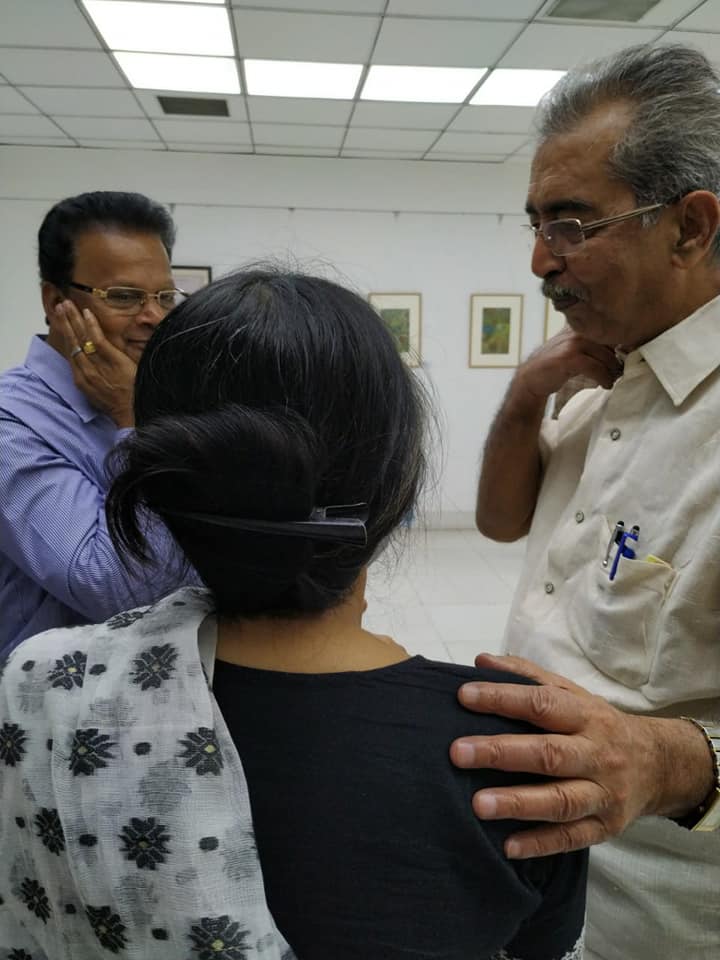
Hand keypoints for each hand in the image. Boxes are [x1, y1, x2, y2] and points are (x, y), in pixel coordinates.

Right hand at [57, 300, 135, 427]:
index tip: (61, 321)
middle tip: (60, 306)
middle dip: (64, 322)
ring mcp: (98, 365)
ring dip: (73, 318)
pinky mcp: (112, 360)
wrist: (132, 413)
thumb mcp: (98, 394)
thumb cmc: (119, 405)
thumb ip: (93, 379)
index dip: (64, 334)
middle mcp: (85, 370)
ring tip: (67, 304)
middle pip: (72, 341)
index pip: (70, 351)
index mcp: (81, 379)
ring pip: (81, 338)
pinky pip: (98, 340)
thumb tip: (92, 367)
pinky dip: (91, 325)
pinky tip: (87, 313)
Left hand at [450, 654, 711, 858]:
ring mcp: (604, 793)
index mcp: (586, 715)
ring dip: (518, 803)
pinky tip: (508, 846)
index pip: (542, 703)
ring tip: (478, 805)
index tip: (463, 696)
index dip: (503, 699)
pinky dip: (540, 843)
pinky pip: (572, 838)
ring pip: (561, 800)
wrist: (659, 765)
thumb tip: (481, 661)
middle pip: (549, 754)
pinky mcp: (606, 827)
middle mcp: (597, 754)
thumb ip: (527, 676)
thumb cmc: (597, 725)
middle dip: (502, 753)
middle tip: (458, 753)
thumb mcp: (571, 693)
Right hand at [510, 329, 622, 412]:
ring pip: (606, 356)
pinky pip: (596, 368)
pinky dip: (604, 378)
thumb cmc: (556, 365)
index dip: (622, 344)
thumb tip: (621, 349)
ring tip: (613, 379)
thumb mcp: (574, 348)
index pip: (608, 330)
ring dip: (613, 371)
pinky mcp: (569, 358)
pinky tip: (605, 385)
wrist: (532, 378)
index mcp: (580, 326)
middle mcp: (577, 331)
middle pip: (611, 343)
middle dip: (619, 359)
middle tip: (621, 372)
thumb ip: (592, 345)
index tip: (627, 357)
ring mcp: (572, 343)